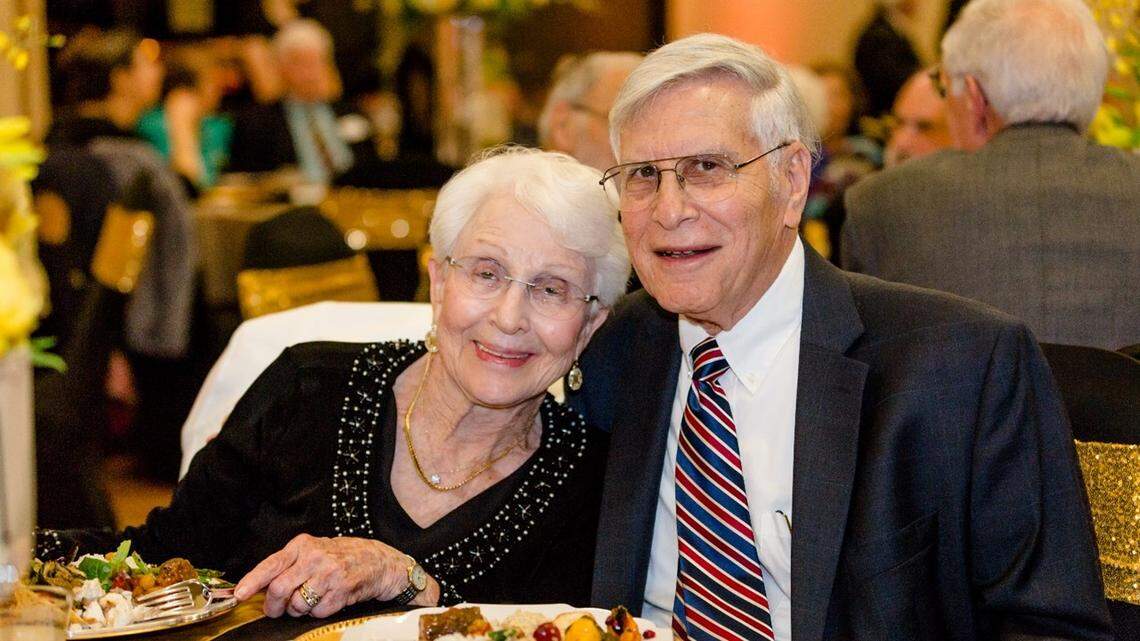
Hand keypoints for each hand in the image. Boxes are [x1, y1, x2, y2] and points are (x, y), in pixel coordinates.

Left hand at [233, 534, 439, 617]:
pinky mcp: (341, 589)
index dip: (252, 581)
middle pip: (279, 589)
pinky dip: (318, 612)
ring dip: (298, 610)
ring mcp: (329, 573)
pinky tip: (327, 601)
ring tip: (309, 601)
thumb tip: (260, 587)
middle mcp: (315, 557)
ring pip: (297, 604)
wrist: (379, 561)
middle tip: (277, 609)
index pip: (271, 564)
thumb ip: (289, 565)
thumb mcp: (314, 551)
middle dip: (274, 606)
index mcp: (303, 545)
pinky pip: (316, 612)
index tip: (239, 594)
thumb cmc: (342, 556)